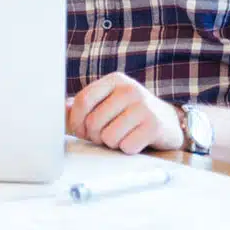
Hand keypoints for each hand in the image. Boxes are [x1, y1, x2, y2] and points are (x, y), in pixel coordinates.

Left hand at [67, 73, 183, 154]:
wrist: (170, 121)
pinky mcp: (154, 125)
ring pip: (109, 136)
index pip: (83, 100)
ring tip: (121, 136)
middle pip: (94, 121)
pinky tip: (135, 141)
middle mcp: (129, 89)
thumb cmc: (131, 113)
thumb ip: (86, 106)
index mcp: (114, 80)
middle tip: (104, 136)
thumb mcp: (110, 102)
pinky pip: (127, 146)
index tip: (79, 130)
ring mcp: (143, 106)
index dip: (76, 120)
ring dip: (112, 143)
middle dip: (95, 135)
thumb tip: (59, 112)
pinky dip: (127, 149)